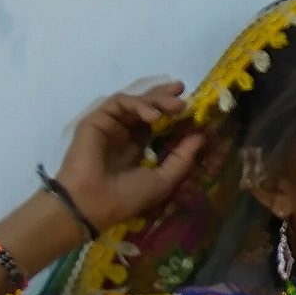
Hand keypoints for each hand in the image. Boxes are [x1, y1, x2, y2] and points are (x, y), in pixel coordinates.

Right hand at [52, 81, 205, 232]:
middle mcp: (123, 134)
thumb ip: (182, 158)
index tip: (190, 105)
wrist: (94, 203)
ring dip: (156, 100)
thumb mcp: (164, 180)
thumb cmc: (127, 197)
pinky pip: (118, 104)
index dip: (171, 112)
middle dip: (164, 97)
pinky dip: (138, 105)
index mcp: (137, 148)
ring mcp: (110, 126)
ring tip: (176, 106)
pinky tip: (153, 116)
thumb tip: (201, 137)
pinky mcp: (96, 120)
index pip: (156, 123)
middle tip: (182, 91)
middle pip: (145, 107)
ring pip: (134, 102)